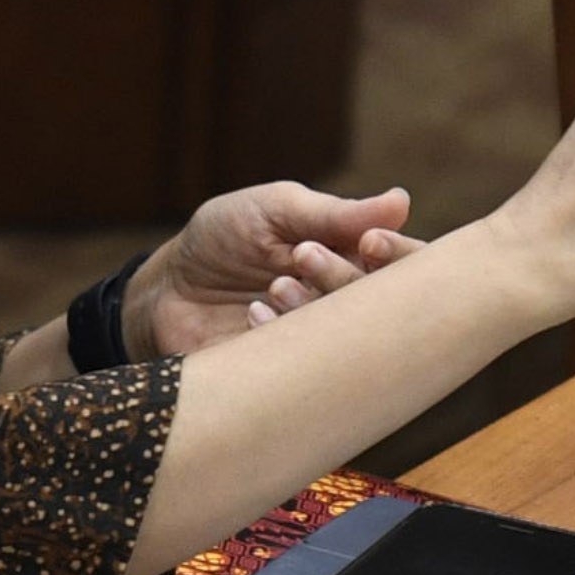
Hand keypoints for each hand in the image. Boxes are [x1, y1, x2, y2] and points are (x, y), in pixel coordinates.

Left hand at [127, 184, 419, 358]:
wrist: (167, 290)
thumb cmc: (226, 236)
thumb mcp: (276, 210)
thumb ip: (335, 214)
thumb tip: (402, 200)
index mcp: (354, 259)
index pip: (408, 265)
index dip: (400, 256)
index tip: (370, 242)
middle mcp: (347, 304)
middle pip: (382, 304)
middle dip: (344, 277)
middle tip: (303, 256)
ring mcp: (320, 341)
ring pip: (348, 338)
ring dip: (313, 306)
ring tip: (275, 284)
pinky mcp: (290, 374)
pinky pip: (308, 367)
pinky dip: (283, 335)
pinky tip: (254, 315)